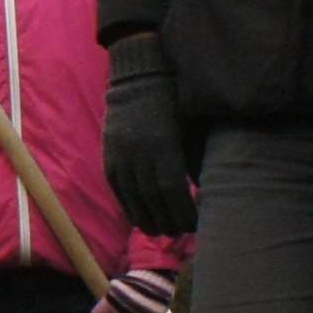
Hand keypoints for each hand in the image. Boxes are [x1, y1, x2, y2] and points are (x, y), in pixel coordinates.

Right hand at [100, 35, 198, 238]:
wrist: (138, 79)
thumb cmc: (174, 101)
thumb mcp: (191, 126)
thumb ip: (196, 158)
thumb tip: (202, 188)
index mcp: (163, 145)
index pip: (173, 190)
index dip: (183, 212)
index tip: (195, 225)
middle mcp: (139, 153)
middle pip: (153, 199)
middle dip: (168, 220)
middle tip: (181, 233)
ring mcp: (121, 156)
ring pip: (133, 198)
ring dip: (148, 220)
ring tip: (162, 232)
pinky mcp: (109, 157)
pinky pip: (118, 190)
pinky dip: (129, 207)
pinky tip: (139, 220)